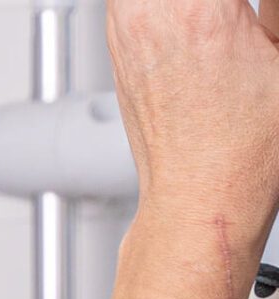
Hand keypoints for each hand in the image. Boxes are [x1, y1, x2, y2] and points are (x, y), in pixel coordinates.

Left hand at [107, 0, 278, 254]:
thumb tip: (267, 1)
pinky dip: (157, 2)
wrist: (200, 196)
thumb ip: (277, 7)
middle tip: (235, 9)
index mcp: (200, 11)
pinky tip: (193, 13)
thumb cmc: (245, 149)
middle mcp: (149, 17)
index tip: (252, 5)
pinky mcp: (118, 49)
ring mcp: (125, 32)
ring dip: (189, 0)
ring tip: (219, 12)